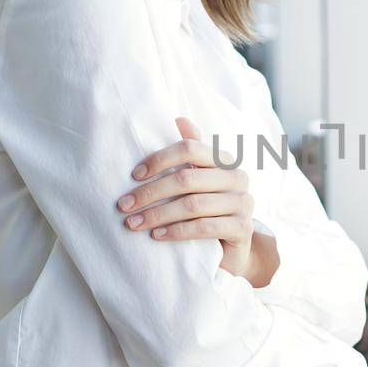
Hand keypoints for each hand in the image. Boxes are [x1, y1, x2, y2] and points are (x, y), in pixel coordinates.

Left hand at [116, 117, 276, 285]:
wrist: (234, 248)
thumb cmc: (210, 209)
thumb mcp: (200, 179)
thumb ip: (192, 152)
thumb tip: (179, 118)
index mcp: (225, 160)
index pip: (190, 148)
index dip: (159, 159)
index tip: (133, 175)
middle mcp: (238, 178)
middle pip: (186, 178)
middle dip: (150, 192)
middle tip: (124, 205)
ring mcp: (243, 203)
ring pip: (192, 205)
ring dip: (157, 214)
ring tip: (133, 223)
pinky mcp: (243, 229)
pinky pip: (204, 227)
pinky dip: (176, 231)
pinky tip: (157, 236)